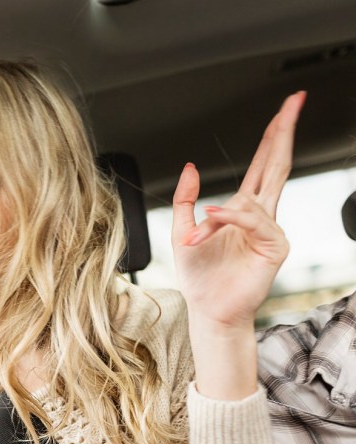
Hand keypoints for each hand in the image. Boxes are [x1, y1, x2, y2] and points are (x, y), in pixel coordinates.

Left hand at [172, 91, 305, 329]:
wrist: (207, 309)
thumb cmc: (199, 277)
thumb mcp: (181, 230)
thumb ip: (185, 199)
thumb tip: (190, 168)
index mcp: (240, 209)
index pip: (262, 163)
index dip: (273, 135)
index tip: (286, 108)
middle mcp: (259, 215)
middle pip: (276, 164)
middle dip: (284, 132)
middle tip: (295, 102)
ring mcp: (269, 229)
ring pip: (252, 199)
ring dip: (218, 217)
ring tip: (197, 236)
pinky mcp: (274, 246)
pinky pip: (255, 221)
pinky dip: (231, 219)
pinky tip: (216, 221)